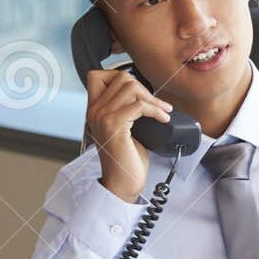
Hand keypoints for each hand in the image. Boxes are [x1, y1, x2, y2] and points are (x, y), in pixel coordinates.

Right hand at [84, 68, 173, 200]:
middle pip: (120, 77)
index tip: (139, 90)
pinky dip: (155, 110)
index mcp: (94, 109)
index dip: (120, 75)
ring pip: (130, 87)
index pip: (97, 75)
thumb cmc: (127, 158)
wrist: (122, 182)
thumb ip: (125, 110)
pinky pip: (138, 105)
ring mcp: (102, 117)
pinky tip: (163, 118)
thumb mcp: (123, 128)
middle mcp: (94, 111)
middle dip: (144, 87)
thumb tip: (145, 94)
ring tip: (163, 111)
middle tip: (157, 104)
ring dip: (153, 99)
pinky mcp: (114, 126)